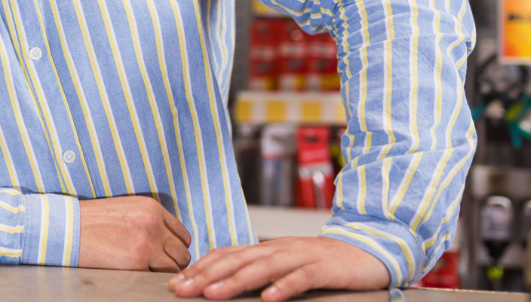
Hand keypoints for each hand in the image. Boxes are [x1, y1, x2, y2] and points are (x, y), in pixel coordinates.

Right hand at [78, 195, 190, 271]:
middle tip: (152, 267)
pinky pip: (156, 277)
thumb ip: (150, 221)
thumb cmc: (92, 222)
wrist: (66, 229)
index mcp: (151, 207)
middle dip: (170, 263)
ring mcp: (146, 242)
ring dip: (160, 273)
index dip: (174, 248)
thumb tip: (168, 243)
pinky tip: (132, 273)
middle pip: (182, 253)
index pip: (182, 235)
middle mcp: (152, 223)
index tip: (162, 256)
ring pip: (173, 268)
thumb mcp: (126, 209)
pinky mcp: (136, 261)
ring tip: (141, 270)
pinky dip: (148, 279)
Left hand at [167, 236, 390, 300]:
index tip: (176, 283)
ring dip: (235, 281)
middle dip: (205, 276)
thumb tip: (221, 282)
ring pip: (262, 268)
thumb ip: (257, 271)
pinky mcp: (323, 268)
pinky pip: (301, 278)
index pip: (225, 254)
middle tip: (181, 290)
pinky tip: (268, 299)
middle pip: (236, 260)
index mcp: (266, 248)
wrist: (368, 250)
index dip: (200, 268)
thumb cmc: (323, 262)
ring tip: (212, 294)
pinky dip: (284, 287)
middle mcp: (277, 249)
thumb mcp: (284, 265)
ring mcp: (300, 256)